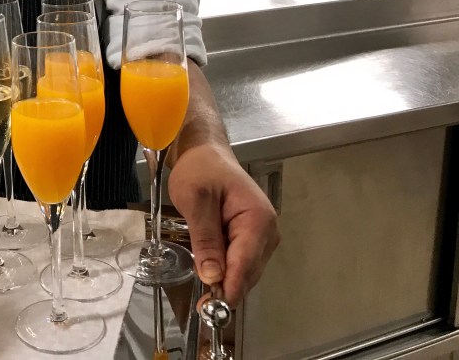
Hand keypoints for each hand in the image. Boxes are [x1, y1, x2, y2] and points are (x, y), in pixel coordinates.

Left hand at [167, 143, 278, 304]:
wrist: (204, 153)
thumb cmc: (200, 169)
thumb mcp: (195, 199)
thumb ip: (205, 237)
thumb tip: (212, 275)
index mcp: (258, 219)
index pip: (246, 263)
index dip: (230, 288)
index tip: (213, 309)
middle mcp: (267, 231)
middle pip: (248, 272)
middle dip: (227, 289)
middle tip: (201, 306)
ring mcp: (261, 237)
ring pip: (245, 271)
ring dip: (226, 282)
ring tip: (202, 294)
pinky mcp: (251, 239)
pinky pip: (240, 262)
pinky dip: (226, 271)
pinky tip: (210, 272)